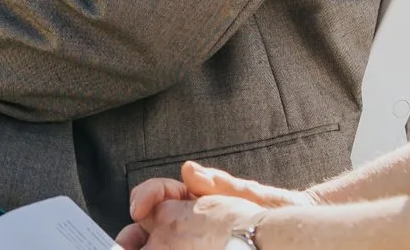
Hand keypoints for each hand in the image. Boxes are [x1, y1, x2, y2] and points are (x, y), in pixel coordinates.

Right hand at [121, 163, 307, 246]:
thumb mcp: (249, 195)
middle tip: (124, 245)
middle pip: (150, 222)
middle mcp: (189, 214)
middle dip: (134, 233)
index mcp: (196, 194)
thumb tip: (188, 168)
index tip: (138, 210)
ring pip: (158, 240)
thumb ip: (219, 183)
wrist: (286, 233)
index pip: (157, 192)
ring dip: (145, 246)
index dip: (145, 197)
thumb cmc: (275, 209)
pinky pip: (174, 248)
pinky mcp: (196, 245)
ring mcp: (192, 234)